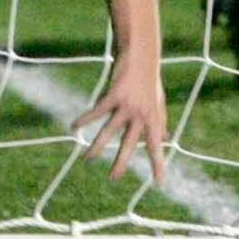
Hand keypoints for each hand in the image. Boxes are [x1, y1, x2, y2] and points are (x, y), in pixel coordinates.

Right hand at [73, 66, 168, 183]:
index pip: (156, 146)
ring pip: (109, 131)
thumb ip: (160, 121)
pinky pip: (96, 112)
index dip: (158, 164)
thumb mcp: (158, 103)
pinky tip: (74, 127)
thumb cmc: (150, 80)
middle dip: (120, 162)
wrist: (142, 55)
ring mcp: (127, 106)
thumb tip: (165, 137)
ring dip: (97, 146)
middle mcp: (141, 115)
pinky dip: (84, 119)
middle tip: (113, 178)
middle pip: (129, 144)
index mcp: (153, 119)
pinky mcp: (114, 95)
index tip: (159, 182)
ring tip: (87, 159)